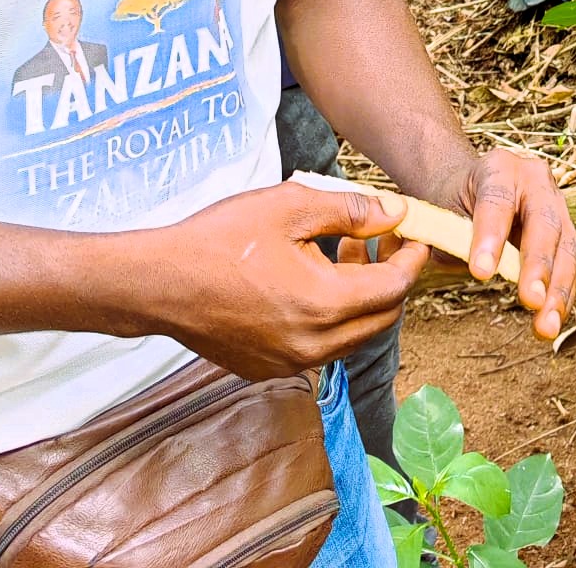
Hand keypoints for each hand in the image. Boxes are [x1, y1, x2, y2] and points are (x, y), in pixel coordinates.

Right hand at [156, 182, 427, 378]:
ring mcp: (289, 362)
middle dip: (391, 278)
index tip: (415, 235)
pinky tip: (314, 278)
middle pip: (381, 319)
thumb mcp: (291, 207)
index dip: (411, 259)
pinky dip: (333, 317)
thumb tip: (394, 213)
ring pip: (353, 336)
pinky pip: (321, 347)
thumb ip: (350, 210)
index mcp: (323, 305)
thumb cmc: (221, 240)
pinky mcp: (268, 368)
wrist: (160, 283)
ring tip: (345, 250)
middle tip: (383, 238)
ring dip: (363, 296)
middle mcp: (312, 345)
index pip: (393, 289)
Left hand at [448, 149, 575, 339]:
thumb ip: (450, 238)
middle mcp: (535, 179)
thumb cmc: (453, 205)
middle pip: (543, 222)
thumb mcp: (442, 214)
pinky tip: (554, 321)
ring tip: (547, 326)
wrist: (469, 192)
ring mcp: (556, 203)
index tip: (480, 273)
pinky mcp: (566, 230)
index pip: (496, 201)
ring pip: (566, 246)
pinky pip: (571, 264)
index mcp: (498, 168)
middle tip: (530, 300)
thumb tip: (456, 268)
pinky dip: (563, 295)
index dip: (491, 236)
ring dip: (558, 290)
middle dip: (538, 264)